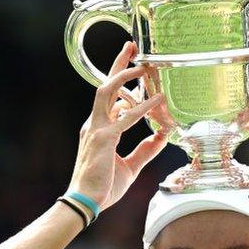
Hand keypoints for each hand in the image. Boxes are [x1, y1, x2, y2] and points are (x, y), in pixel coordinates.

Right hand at [67, 42, 165, 210]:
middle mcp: (95, 124)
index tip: (136, 70)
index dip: (123, 83)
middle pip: (105, 86)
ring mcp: (97, 129)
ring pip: (108, 92)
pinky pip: (125, 118)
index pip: (109, 99)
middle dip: (118, 64)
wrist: (86, 202)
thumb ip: (145, 150)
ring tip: (143, 66)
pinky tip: (157, 101)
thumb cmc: (103, 186)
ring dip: (125, 75)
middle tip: (132, 46)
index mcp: (98, 128)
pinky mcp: (104, 139)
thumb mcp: (130, 167)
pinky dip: (143, 108)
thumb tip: (161, 137)